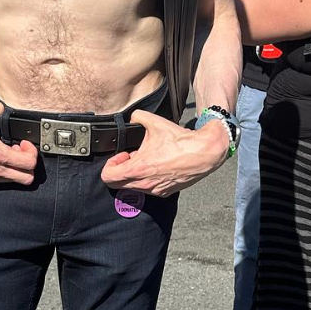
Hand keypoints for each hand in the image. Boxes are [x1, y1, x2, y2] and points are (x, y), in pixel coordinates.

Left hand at [100, 110, 228, 196]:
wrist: (203, 153)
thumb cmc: (180, 141)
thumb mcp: (154, 121)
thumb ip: (137, 117)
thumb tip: (131, 118)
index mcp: (138, 169)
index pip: (107, 177)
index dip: (110, 164)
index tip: (122, 155)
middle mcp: (144, 184)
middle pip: (117, 184)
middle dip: (121, 169)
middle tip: (131, 156)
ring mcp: (155, 190)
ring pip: (132, 187)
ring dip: (134, 174)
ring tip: (145, 159)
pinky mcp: (164, 192)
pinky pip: (147, 188)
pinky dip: (146, 178)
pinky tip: (155, 165)